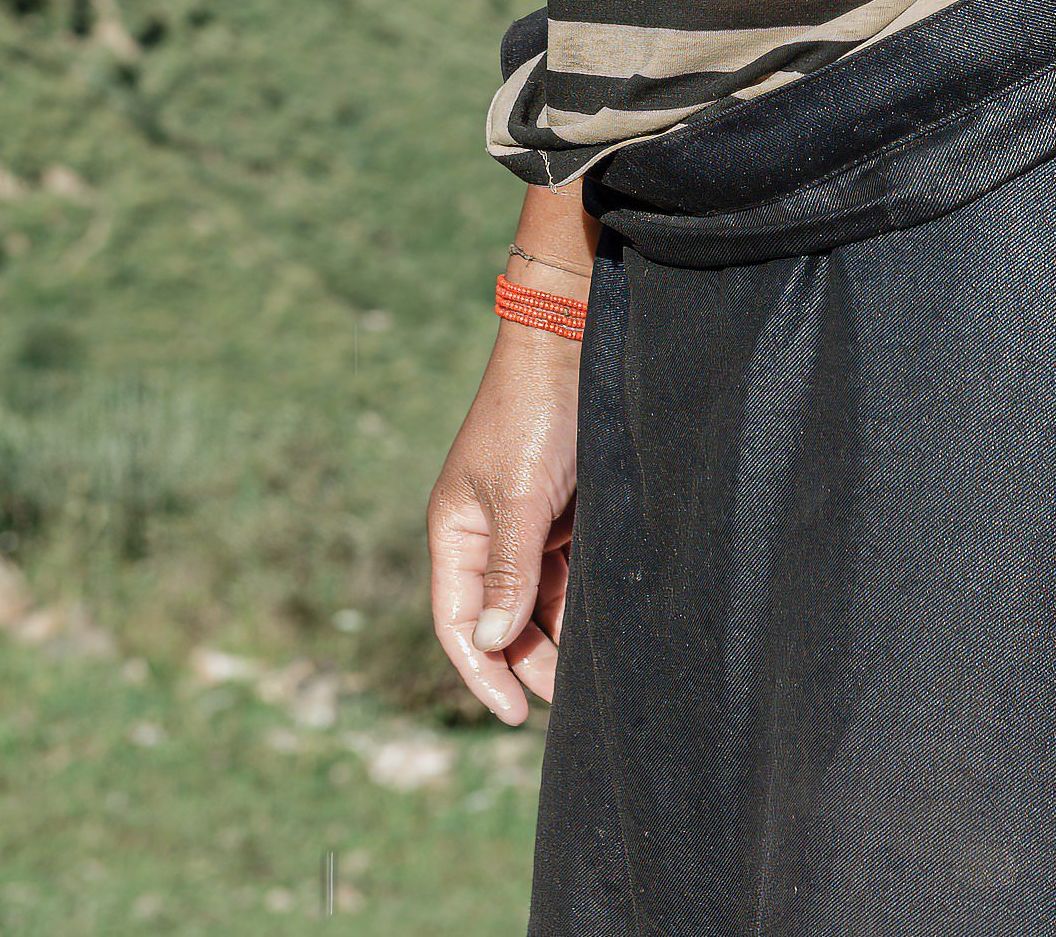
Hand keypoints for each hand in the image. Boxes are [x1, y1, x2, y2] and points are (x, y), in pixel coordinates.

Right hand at [426, 318, 580, 723]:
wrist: (572, 340)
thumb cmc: (536, 413)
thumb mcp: (520, 496)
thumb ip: (509, 570)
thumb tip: (493, 641)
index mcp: (456, 531)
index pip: (459, 621)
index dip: (481, 671)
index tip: (510, 714)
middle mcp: (486, 532)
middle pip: (500, 618)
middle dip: (527, 660)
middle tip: (566, 704)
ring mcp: (526, 521)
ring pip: (536, 600)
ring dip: (556, 637)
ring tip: (589, 678)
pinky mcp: (563, 508)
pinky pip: (564, 572)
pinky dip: (576, 603)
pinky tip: (599, 631)